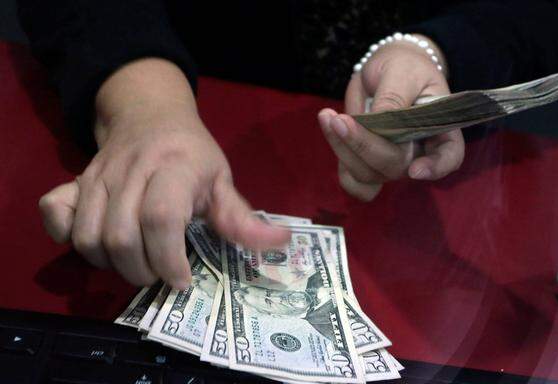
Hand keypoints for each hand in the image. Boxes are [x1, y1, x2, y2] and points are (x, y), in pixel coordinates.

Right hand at [38, 59, 289, 289]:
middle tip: (161, 275)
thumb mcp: (223, 180)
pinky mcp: (75, 181)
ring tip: (136, 263)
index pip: (161, 217)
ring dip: (111, 264)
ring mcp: (97, 176)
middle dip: (142, 271)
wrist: (151, 115)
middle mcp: (131, 171)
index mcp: (175, 168)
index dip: (169, 259)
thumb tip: (283, 241)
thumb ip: (243, 217)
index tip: (182, 280)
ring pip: (88, 236)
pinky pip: (55, 213)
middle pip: (121, 236)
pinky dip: (68, 237)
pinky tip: (96, 244)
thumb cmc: (193, 154)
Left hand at [319, 35, 464, 200]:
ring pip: (368, 174)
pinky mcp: (367, 163)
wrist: (388, 69)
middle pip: (395, 166)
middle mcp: (418, 153)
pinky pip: (352, 179)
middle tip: (339, 119)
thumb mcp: (402, 72)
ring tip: (328, 116)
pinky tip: (330, 128)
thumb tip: (380, 120)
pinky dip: (339, 158)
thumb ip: (394, 97)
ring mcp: (391, 162)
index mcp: (441, 130)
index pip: (449, 157)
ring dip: (343, 148)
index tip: (416, 171)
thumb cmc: (405, 67)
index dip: (435, 168)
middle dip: (364, 145)